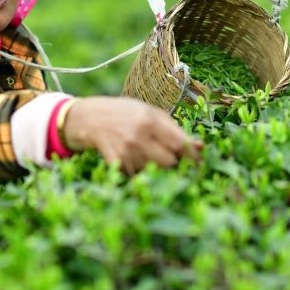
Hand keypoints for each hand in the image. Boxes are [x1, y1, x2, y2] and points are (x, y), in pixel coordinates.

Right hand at [61, 96, 202, 174]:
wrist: (89, 118)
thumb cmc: (125, 113)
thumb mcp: (150, 113)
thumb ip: (175, 129)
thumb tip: (200, 146)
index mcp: (151, 120)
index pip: (179, 144)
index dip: (192, 156)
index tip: (199, 163)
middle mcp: (139, 136)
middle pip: (169, 163)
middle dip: (173, 163)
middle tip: (169, 157)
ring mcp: (126, 151)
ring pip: (154, 171)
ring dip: (155, 168)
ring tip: (146, 154)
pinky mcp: (115, 163)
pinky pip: (137, 177)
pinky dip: (139, 173)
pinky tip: (134, 160)